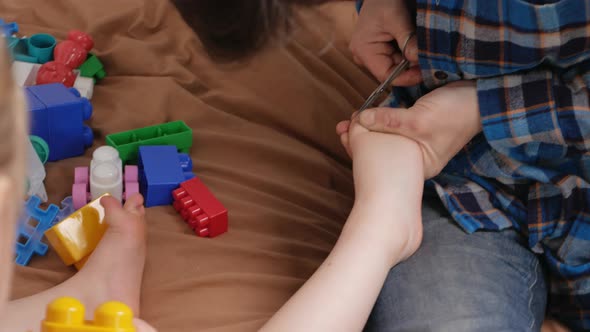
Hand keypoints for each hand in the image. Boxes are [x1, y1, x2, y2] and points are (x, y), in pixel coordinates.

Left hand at [337, 81, 480, 178]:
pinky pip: (397, 122)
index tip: (342, 133)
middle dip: (361, 137)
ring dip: (370, 125)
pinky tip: (370, 111)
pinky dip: (383, 116)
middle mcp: (419, 155)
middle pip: (383, 148)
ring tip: (349, 121)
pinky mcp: (422, 123)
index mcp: (421, 163)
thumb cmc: (456, 112)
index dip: (361, 148)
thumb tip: (360, 119)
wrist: (487, 95)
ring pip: (388, 134)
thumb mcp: (418, 119)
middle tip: (340, 128)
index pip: (384, 160)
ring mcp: (420, 139)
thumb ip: (389, 119)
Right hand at [349, 0, 421, 85]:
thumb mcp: (397, 18)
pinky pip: (397, 58)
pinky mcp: (380, 49)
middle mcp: (365, 56)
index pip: (386, 75)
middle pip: (392, 71)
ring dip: (411, 60)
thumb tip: (420, 60)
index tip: (426, 72)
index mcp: (364, 51)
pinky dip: (409, 54)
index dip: (406, 77)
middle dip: (412, 67)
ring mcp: (372, 53)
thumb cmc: (383, 0)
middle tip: (431, 60)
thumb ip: (408, 40)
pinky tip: (417, 47)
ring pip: (397, 65)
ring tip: (425, 52)